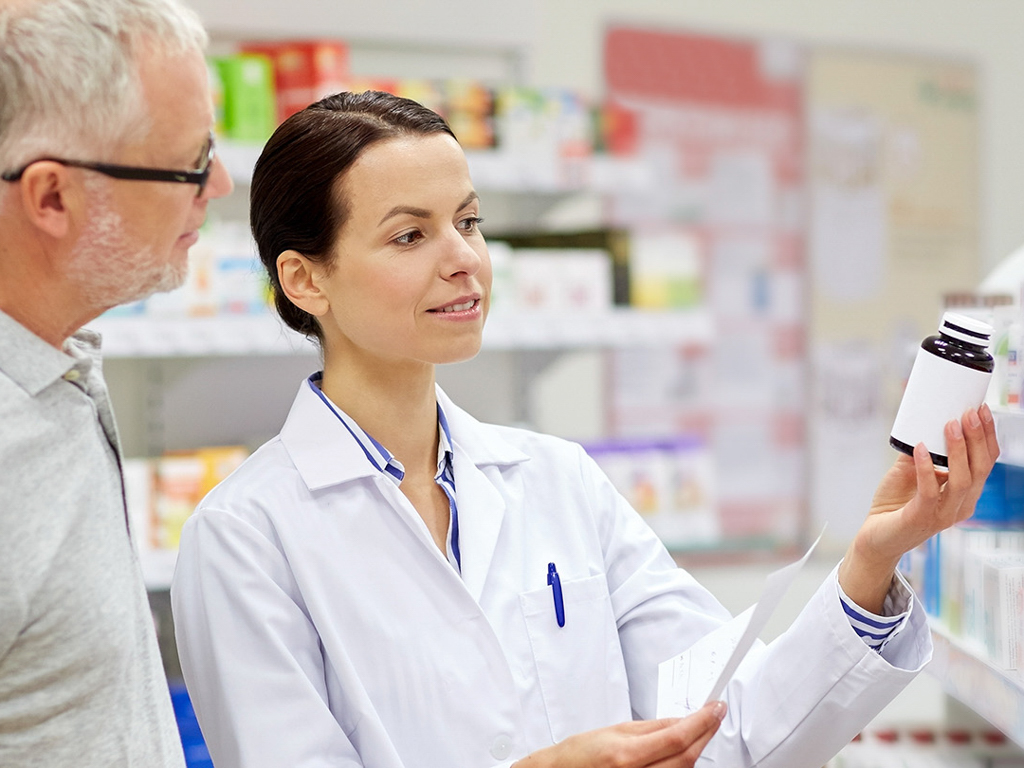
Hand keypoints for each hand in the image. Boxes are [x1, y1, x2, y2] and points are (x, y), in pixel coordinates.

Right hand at [511, 701, 725, 767]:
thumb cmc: (581, 754)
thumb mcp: (617, 730)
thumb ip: (653, 727)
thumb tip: (681, 720)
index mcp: (627, 755)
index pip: (677, 737)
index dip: (702, 722)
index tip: (714, 708)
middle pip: (686, 757)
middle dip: (706, 734)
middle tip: (715, 715)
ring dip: (696, 749)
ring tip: (700, 730)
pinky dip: (682, 764)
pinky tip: (684, 750)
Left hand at [839, 405, 999, 611]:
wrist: (876, 537)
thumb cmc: (896, 504)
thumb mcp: (909, 471)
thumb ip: (919, 452)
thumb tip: (921, 423)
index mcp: (965, 493)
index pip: (986, 462)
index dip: (988, 436)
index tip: (982, 409)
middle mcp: (961, 505)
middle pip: (980, 469)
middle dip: (977, 438)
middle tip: (969, 412)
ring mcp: (943, 514)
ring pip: (963, 480)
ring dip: (958, 450)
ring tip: (950, 425)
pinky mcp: (922, 518)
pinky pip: (930, 492)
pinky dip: (926, 468)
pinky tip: (921, 448)